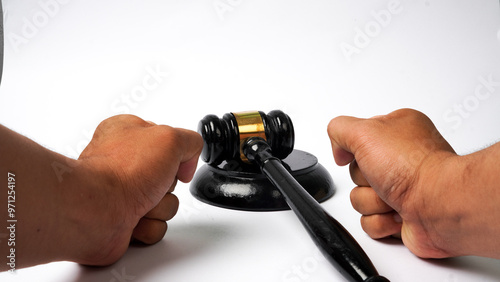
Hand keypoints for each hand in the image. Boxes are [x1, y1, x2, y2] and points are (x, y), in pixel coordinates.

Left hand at [70, 115, 202, 264]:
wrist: (94, 213)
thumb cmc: (121, 173)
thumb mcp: (169, 138)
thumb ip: (190, 141)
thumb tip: (188, 161)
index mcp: (126, 133)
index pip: (166, 141)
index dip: (175, 153)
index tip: (174, 158)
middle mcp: (123, 163)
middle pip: (170, 177)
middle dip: (168, 185)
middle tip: (152, 183)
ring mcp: (121, 193)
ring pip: (165, 203)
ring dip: (159, 207)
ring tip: (140, 204)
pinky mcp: (122, 221)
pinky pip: (155, 226)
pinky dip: (149, 226)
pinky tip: (134, 220)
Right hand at [327, 109, 458, 257]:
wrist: (442, 206)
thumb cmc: (413, 168)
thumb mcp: (365, 131)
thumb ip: (340, 129)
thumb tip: (339, 148)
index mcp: (397, 131)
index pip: (357, 139)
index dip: (354, 150)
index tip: (362, 154)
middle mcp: (400, 159)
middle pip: (355, 173)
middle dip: (364, 180)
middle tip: (383, 177)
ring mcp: (402, 188)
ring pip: (360, 199)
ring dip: (372, 202)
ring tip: (394, 198)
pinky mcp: (401, 216)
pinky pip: (370, 222)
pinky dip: (381, 221)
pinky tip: (398, 214)